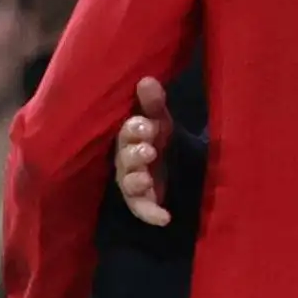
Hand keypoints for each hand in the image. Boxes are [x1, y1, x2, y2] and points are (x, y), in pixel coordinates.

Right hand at [116, 77, 175, 226]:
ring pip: (128, 183)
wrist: (173, 162)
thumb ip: (154, 103)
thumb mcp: (160, 119)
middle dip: (135, 153)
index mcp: (129, 137)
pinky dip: (151, 214)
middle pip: (124, 158)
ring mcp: (133, 183)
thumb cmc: (158, 136)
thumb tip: (147, 79)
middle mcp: (126, 160)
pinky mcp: (143, 202)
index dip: (135, 129)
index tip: (148, 125)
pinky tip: (164, 218)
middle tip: (149, 149)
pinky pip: (142, 210)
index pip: (126, 132)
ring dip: (136, 181)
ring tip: (146, 179)